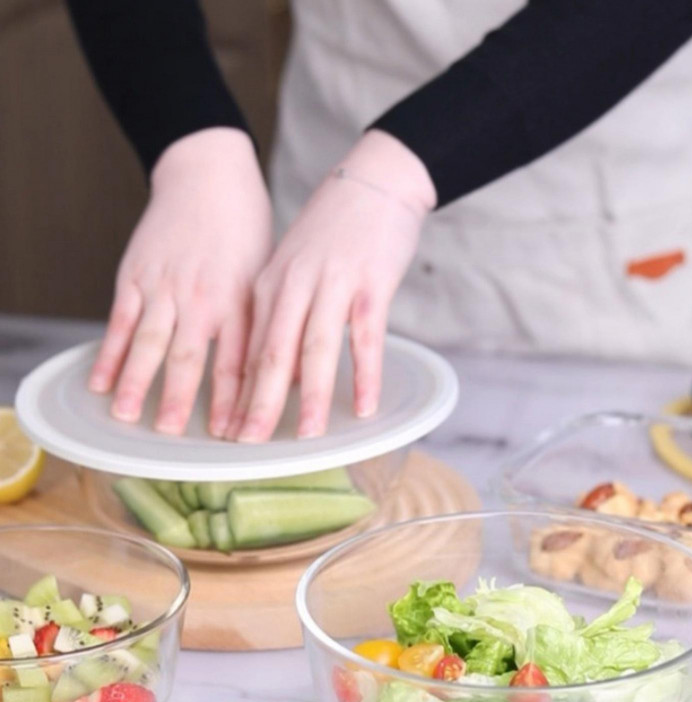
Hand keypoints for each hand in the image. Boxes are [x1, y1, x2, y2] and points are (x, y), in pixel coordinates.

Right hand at [88, 128, 271, 436]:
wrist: (209, 175)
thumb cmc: (246, 229)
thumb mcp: (269, 275)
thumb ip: (268, 323)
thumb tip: (287, 373)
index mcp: (241, 302)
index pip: (240, 363)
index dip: (237, 403)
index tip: (235, 435)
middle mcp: (203, 298)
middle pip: (191, 359)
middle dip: (182, 400)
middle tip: (174, 437)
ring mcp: (166, 287)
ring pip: (150, 343)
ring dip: (138, 382)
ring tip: (129, 417)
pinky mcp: (136, 275)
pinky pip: (119, 322)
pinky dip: (108, 354)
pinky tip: (100, 382)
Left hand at [225, 129, 435, 441]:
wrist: (374, 179)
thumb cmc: (335, 229)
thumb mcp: (295, 269)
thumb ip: (285, 319)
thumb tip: (283, 376)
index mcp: (269, 284)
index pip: (247, 348)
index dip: (237, 393)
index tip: (229, 430)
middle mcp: (293, 285)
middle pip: (271, 354)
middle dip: (258, 404)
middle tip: (248, 445)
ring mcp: (332, 284)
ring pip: (315, 349)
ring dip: (310, 396)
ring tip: (307, 436)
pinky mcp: (371, 283)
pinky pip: (366, 337)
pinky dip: (366, 375)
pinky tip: (365, 406)